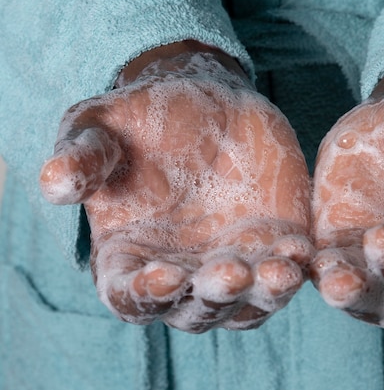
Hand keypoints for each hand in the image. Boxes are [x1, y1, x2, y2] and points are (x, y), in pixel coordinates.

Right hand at [40, 42, 312, 332]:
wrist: (205, 101)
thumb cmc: (142, 121)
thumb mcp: (101, 129)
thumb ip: (82, 159)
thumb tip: (54, 184)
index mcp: (132, 259)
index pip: (133, 298)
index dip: (146, 294)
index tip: (163, 273)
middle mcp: (185, 273)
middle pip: (198, 310)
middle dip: (213, 297)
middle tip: (228, 271)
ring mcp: (234, 262)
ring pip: (248, 303)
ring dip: (263, 294)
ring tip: (278, 270)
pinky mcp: (274, 244)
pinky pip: (287, 270)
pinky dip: (295, 268)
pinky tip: (301, 250)